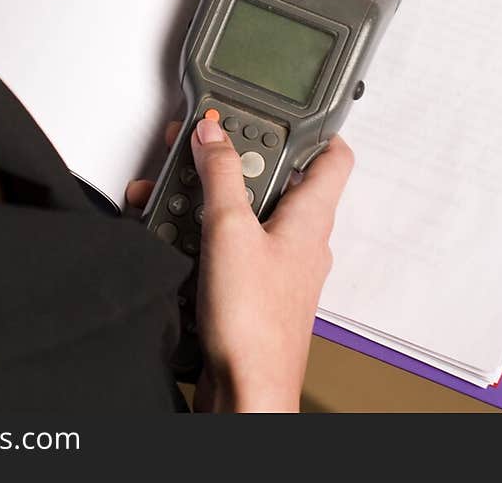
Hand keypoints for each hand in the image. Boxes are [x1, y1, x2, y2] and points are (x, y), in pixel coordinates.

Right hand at [126, 120, 352, 413]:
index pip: (332, 155)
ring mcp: (274, 266)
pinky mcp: (248, 289)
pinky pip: (225, 245)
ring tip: (173, 195)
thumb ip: (219, 174)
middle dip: (230, 161)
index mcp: (311, 216)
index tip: (277, 107)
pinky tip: (169, 233)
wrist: (245, 395)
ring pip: (243, 211)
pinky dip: (197, 233)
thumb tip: (213, 133)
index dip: (311, 127)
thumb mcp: (229, 229)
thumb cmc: (256, 327)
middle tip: (200, 147)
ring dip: (205, 199)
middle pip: (273, 178)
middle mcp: (299, 239)